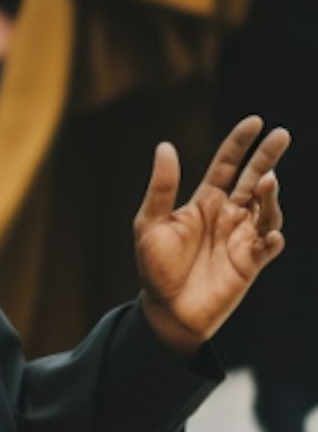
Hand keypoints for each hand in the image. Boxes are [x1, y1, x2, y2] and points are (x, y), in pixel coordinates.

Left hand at [134, 116, 287, 352]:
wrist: (166, 311)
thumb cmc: (156, 267)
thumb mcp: (150, 223)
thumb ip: (161, 187)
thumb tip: (165, 145)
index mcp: (205, 201)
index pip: (228, 164)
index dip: (240, 142)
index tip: (255, 121)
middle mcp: (228, 215)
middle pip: (254, 179)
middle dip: (268, 157)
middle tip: (282, 134)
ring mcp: (241, 238)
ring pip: (265, 209)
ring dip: (269, 196)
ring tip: (266, 181)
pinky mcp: (250, 263)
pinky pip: (268, 246)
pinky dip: (272, 237)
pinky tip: (271, 233)